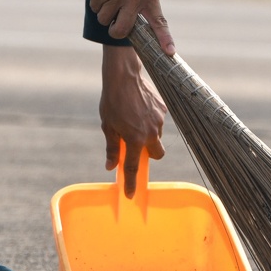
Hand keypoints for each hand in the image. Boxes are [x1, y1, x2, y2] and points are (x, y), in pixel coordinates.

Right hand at [77, 0, 175, 54]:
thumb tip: (141, 19)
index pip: (159, 21)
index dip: (165, 38)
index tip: (170, 53)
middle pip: (123, 30)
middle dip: (116, 30)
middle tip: (114, 24)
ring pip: (106, 20)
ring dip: (104, 11)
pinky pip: (96, 8)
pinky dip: (96, 1)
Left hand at [100, 45, 166, 193]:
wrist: (124, 75)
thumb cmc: (112, 101)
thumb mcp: (107, 126)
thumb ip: (111, 148)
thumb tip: (110, 166)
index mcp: (135, 139)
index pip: (133, 167)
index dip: (131, 183)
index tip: (130, 195)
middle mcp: (151, 132)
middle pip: (156, 154)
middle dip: (148, 154)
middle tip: (135, 146)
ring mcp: (160, 120)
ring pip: (157, 136)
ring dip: (148, 134)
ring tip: (134, 119)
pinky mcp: (163, 109)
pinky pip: (159, 121)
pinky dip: (151, 120)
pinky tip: (140, 108)